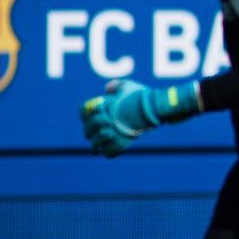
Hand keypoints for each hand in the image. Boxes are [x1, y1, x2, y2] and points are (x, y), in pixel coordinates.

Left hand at [80, 79, 200, 157]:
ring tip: (94, 148)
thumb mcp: (129, 85)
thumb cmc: (142, 96)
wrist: (155, 107)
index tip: (85, 118)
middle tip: (88, 135)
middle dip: (87, 132)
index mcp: (106, 105)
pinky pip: (110, 150)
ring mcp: (115, 130)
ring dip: (95, 145)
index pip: (86, 110)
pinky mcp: (124, 141)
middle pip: (91, 126)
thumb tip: (107, 90)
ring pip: (98, 140)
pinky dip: (107, 153)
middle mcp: (108, 118)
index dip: (84, 115)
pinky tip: (105, 153)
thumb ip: (117, 85)